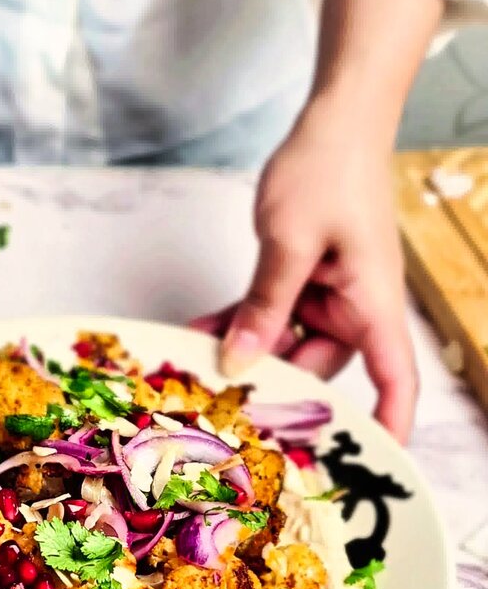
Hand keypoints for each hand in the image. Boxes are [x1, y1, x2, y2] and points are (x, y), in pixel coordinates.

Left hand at [193, 100, 417, 440]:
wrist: (335, 121)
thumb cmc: (329, 171)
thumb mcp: (289, 243)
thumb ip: (265, 306)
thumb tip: (242, 364)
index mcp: (373, 306)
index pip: (394, 382)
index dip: (386, 428)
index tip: (364, 467)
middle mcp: (355, 309)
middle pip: (318, 371)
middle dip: (273, 390)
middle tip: (220, 412)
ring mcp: (329, 295)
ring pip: (285, 344)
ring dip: (244, 353)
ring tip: (192, 368)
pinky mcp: (304, 278)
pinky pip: (271, 314)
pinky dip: (240, 322)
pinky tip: (197, 331)